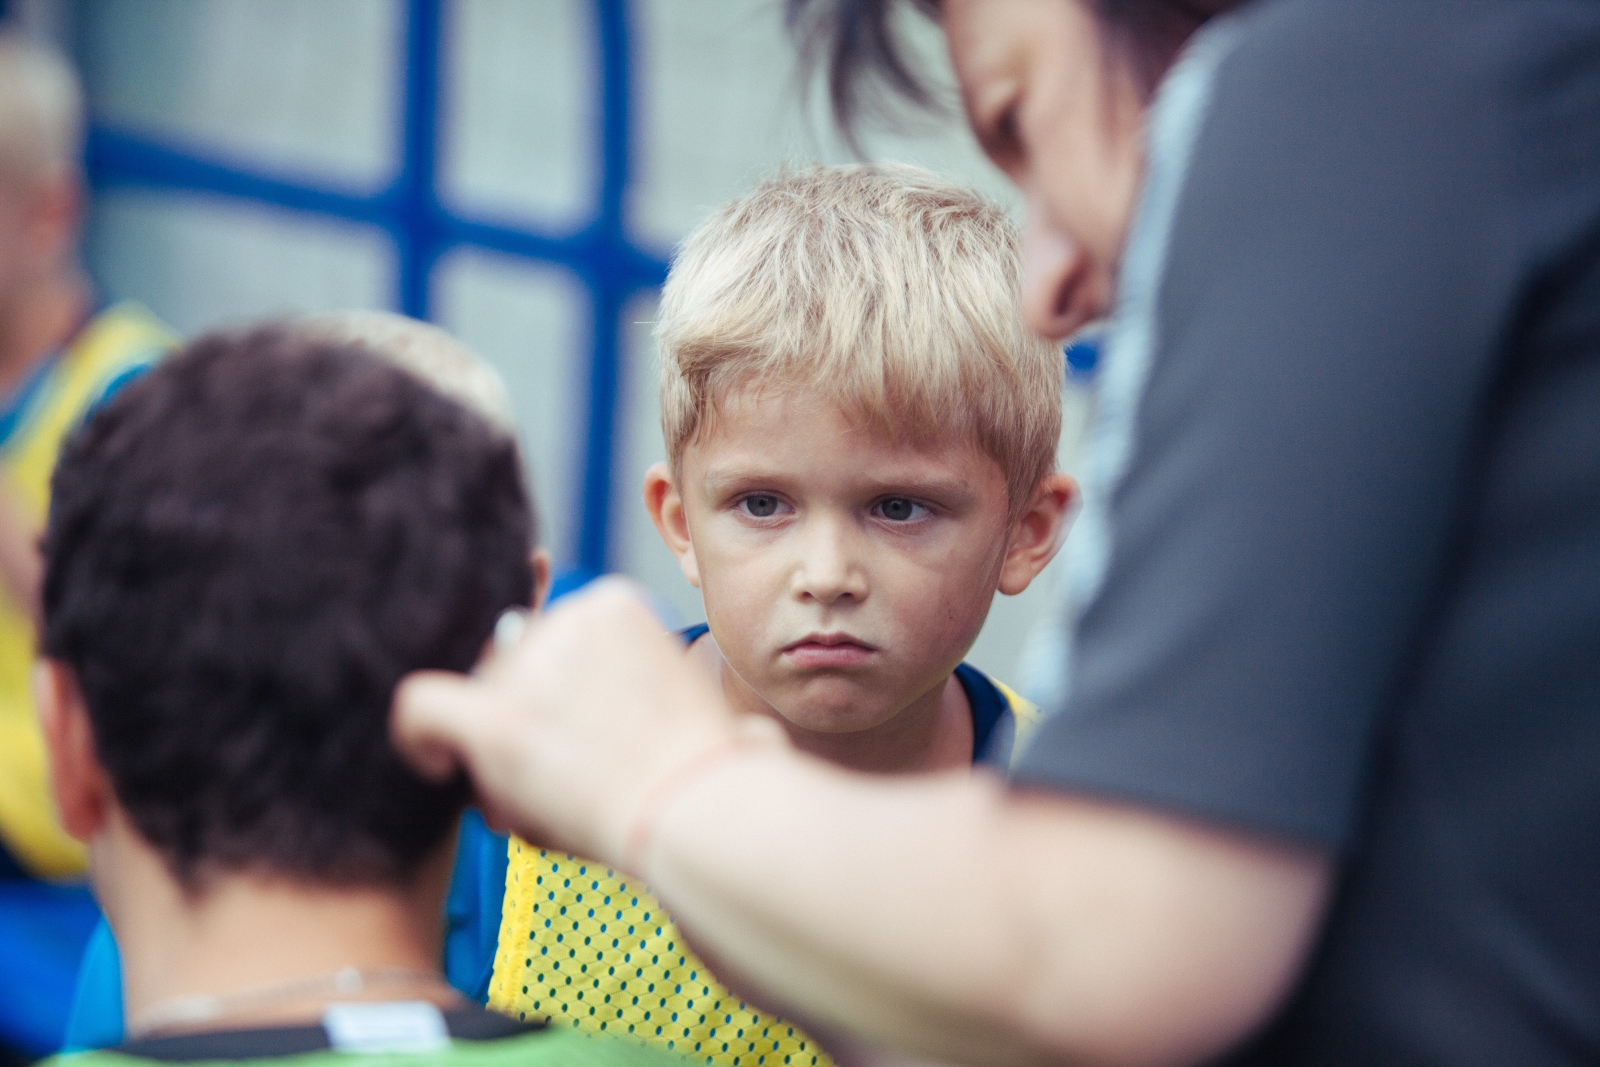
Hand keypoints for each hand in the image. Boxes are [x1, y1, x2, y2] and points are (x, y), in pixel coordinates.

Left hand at [391, 578, 784, 869]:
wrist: (701, 812)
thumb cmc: (712, 778)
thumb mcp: (697, 709)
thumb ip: (665, 699)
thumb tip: (720, 731)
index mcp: (614, 604)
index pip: (549, 640)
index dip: (555, 692)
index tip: (583, 734)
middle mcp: (565, 620)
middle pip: (510, 670)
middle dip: (526, 726)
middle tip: (566, 781)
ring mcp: (529, 669)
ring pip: (477, 705)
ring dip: (499, 757)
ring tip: (552, 803)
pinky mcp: (497, 720)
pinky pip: (422, 710)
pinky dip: (418, 738)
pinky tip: (435, 765)